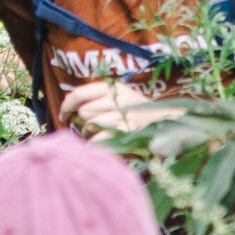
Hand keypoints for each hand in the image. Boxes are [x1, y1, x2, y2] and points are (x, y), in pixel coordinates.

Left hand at [57, 77, 177, 137]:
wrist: (171, 123)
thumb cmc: (140, 112)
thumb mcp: (122, 96)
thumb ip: (99, 97)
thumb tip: (69, 103)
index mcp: (114, 88)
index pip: (80, 93)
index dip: (66, 105)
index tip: (62, 114)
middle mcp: (118, 100)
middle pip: (84, 111)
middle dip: (83, 121)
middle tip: (90, 127)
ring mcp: (124, 117)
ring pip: (90, 125)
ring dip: (90, 133)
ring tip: (99, 135)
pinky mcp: (128, 134)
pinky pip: (99, 139)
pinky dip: (95, 144)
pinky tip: (100, 145)